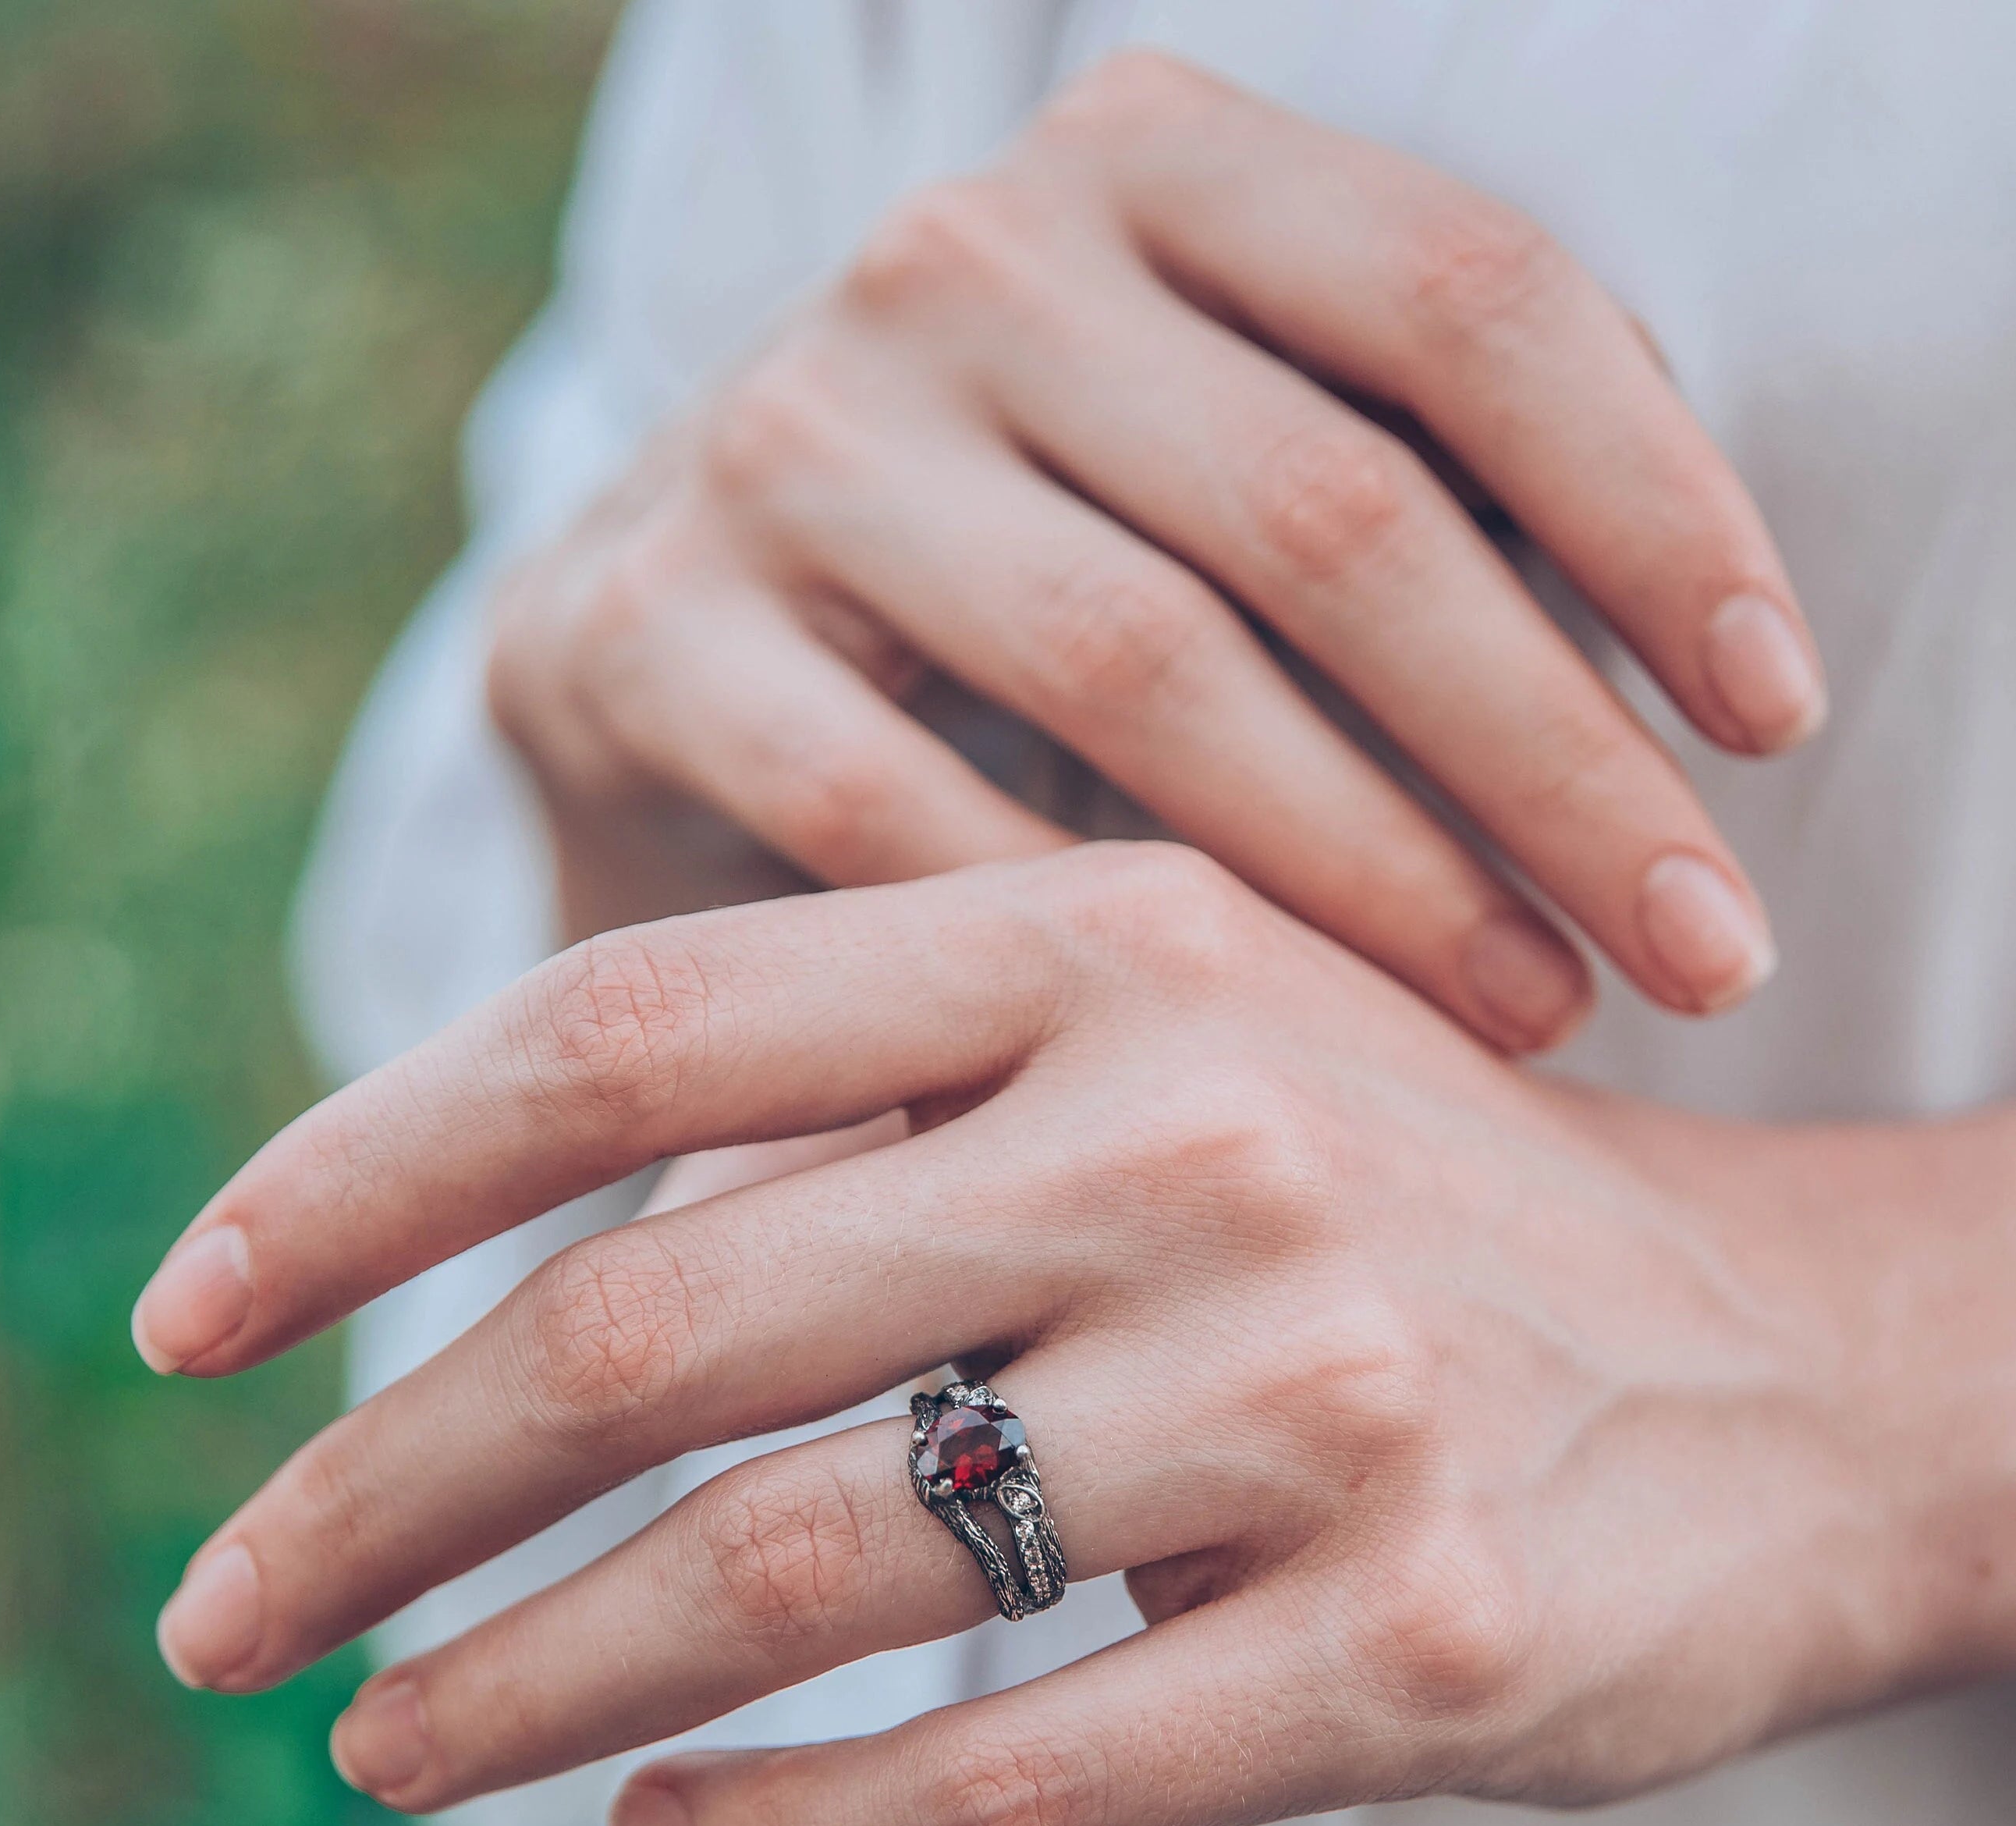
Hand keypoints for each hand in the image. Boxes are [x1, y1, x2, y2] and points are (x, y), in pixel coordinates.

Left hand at [134, 846, 2012, 1825]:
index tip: (187, 1321)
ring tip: (400, 1744)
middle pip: (657, 1325)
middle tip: (236, 1610)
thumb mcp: (1168, 1052)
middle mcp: (1204, 1134)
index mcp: (1106, 939)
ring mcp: (1324, 1395)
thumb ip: (873, 1130)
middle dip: (382, 1491)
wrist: (1801, 1367)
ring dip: (536, 1687)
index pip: (624, 1027)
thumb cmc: (1418, 1204)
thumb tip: (521, 1294)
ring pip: (797, 1574)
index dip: (356, 1174)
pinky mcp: (1422, 1645)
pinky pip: (1008, 1779)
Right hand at [487, 49, 1823, 1046]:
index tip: (1779, 721)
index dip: (1662, 514)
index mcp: (1147, 164)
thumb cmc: (1030, 573)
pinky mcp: (643, 634)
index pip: (1470, 298)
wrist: (670, 644)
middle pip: (1327, 509)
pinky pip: (907, 819)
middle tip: (1699, 954)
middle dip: (1548, 755)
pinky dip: (1084, 953)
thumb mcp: (1233, 471)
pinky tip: (1233, 1062)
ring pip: (1140, 668)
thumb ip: (1426, 493)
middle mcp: (958, 259)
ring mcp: (785, 438)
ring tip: (1531, 1017)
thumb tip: (1715, 689)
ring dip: (1366, 875)